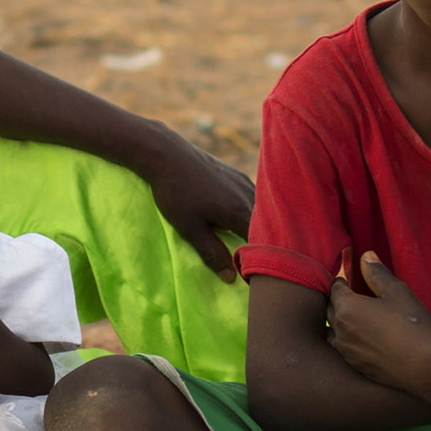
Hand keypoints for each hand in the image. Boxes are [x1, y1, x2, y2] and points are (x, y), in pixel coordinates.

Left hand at [133, 128, 252, 280]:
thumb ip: (212, 253)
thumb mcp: (190, 229)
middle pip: (264, 227)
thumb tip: (232, 278)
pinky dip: (249, 212)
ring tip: (244, 242)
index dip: (258, 260)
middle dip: (260, 244)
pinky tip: (237, 218)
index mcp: (240, 212)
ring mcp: (244, 182)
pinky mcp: (236, 174)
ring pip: (258, 212)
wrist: (166, 153)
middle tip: (248, 261)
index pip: (262, 243)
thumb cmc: (175, 193)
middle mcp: (249, 195)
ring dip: (255, 227)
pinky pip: (251, 198)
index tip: (250, 273)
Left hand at [326, 253, 430, 393]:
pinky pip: (343, 351)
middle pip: (329, 310)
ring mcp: (346, 352)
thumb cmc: (412, 325)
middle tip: (347, 295)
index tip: (346, 278)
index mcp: (347, 308)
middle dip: (337, 300)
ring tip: (352, 318)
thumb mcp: (397, 292)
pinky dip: (347, 342)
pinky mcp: (356, 367)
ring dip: (339, 323)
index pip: (335, 289)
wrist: (424, 367)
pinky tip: (361, 341)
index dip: (340, 281)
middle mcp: (340, 331)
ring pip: (333, 333)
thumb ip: (378, 273)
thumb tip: (366, 256)